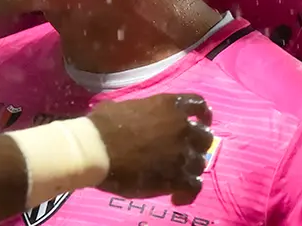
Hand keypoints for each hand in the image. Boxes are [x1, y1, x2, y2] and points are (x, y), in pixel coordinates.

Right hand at [89, 94, 212, 204]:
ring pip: (200, 163)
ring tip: (175, 176)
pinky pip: (194, 186)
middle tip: (184, 153)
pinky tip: (176, 197)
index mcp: (169, 105)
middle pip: (204, 137)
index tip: (200, 122)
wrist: (97, 148)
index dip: (202, 115)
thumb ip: (143, 110)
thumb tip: (137, 114)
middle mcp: (182, 126)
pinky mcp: (177, 177)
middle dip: (196, 145)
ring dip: (189, 169)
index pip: (198, 105)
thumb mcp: (124, 105)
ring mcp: (182, 152)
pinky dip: (188, 192)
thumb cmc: (102, 124)